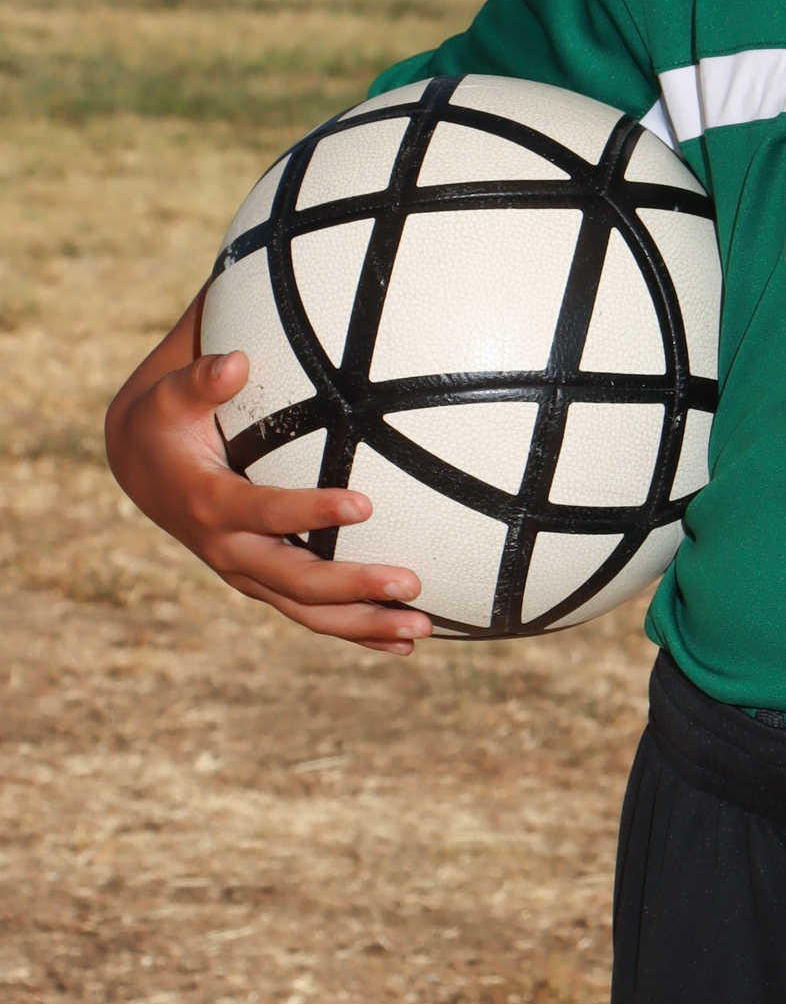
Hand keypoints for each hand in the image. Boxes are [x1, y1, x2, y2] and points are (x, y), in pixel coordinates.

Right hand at [105, 315, 431, 654]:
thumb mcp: (170, 397)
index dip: (312, 512)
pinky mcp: (263, 582)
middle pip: (296, 580)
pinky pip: (311, 613)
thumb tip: (234, 361)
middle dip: (354, 586)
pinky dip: (357, 630)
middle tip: (411, 583)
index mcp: (210, 505)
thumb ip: (201, 380)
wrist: (144, 468)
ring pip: (308, 611)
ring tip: (422, 628)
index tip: (365, 504)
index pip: (266, 513)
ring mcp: (247, 573)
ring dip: (365, 623)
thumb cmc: (167, 421)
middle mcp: (228, 550)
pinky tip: (405, 641)